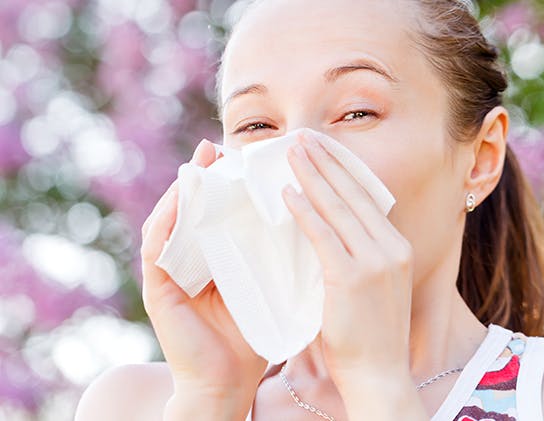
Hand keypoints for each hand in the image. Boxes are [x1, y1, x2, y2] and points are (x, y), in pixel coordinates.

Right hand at [140, 140, 266, 417]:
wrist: (229, 383)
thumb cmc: (254, 335)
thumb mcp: (268, 285)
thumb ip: (277, 257)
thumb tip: (310, 218)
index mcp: (214, 258)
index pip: (217, 213)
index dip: (227, 184)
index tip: (246, 157)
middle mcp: (188, 261)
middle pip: (191, 210)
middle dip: (203, 177)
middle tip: (217, 147)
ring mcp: (169, 274)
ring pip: (170, 221)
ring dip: (183, 190)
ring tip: (199, 162)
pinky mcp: (158, 290)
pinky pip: (157, 248)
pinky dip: (167, 221)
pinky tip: (181, 199)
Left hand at [281, 130, 414, 382]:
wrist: (379, 374)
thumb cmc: (369, 335)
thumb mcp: (372, 287)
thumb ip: (357, 256)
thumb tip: (330, 231)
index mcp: (396, 247)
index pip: (367, 198)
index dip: (343, 170)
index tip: (323, 149)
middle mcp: (391, 247)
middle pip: (354, 193)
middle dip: (326, 161)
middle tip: (303, 137)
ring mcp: (375, 261)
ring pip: (338, 207)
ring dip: (312, 175)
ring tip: (291, 152)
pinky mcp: (352, 277)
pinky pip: (323, 235)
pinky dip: (304, 211)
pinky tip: (287, 193)